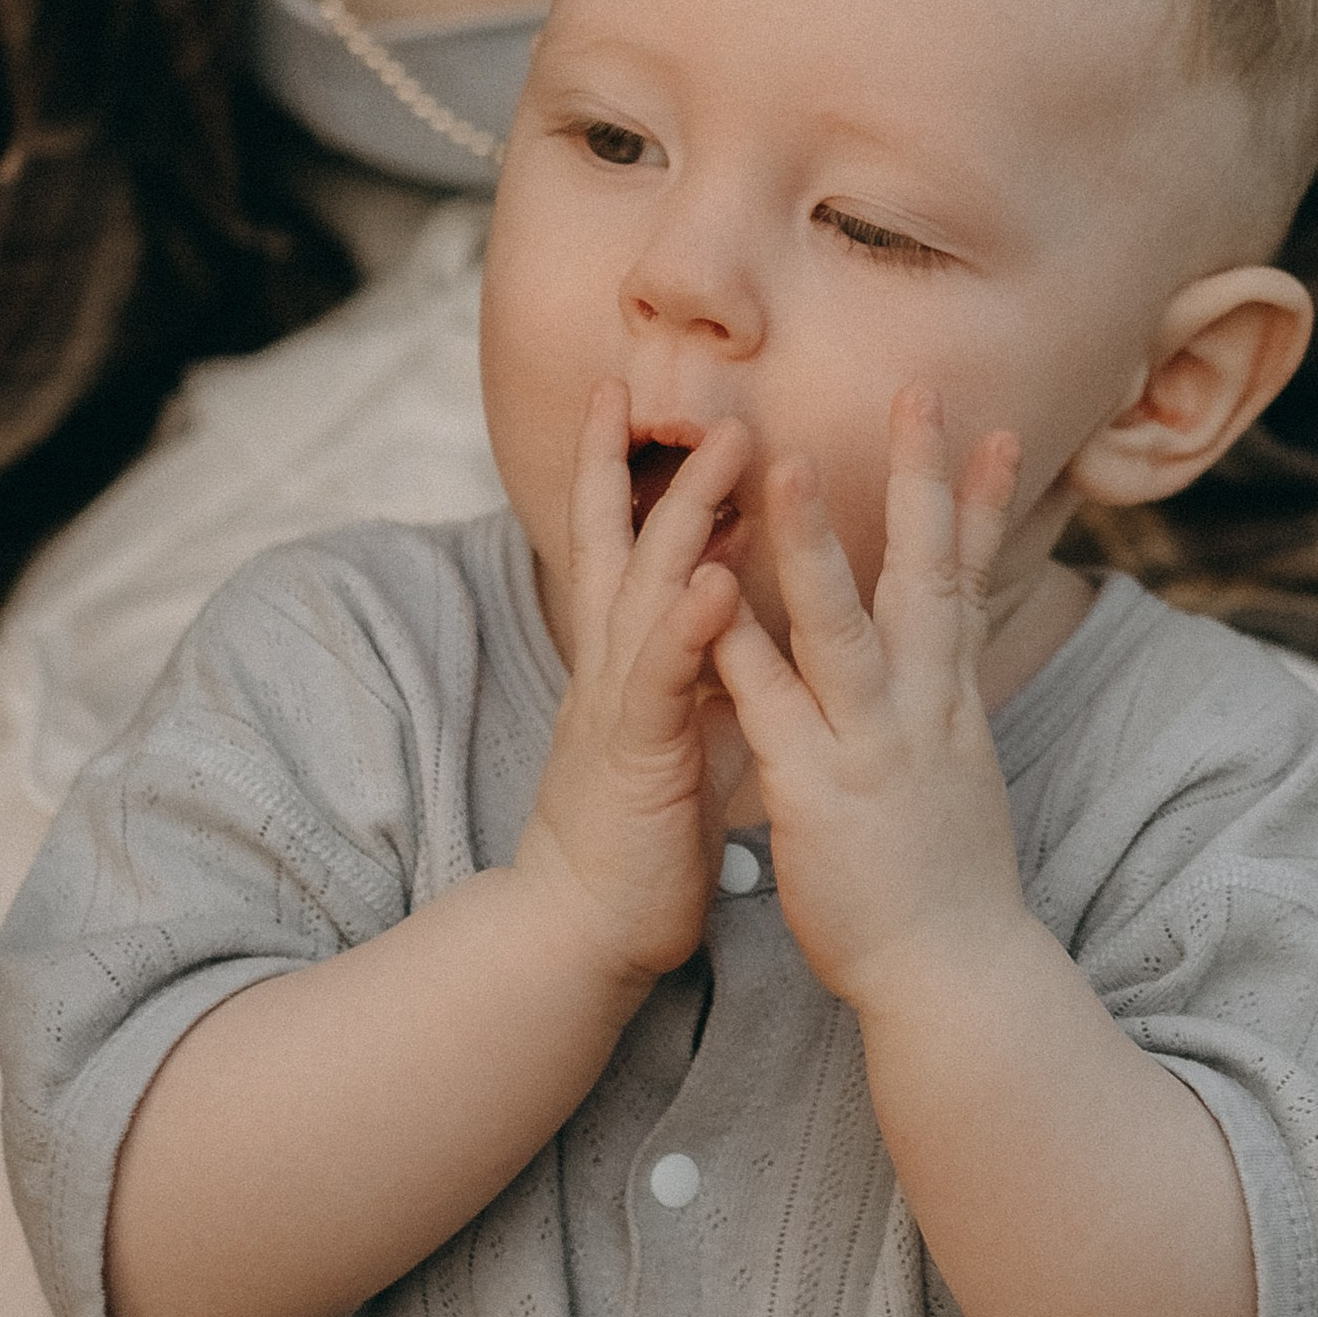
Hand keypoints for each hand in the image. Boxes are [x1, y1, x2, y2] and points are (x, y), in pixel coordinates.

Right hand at [515, 384, 751, 989]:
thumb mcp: (674, 727)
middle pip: (628, 540)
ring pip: (651, 588)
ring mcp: (620, 705)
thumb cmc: (638, 834)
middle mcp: (612, 666)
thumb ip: (695, 660)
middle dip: (661, 462)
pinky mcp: (637, 754)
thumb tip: (729, 599)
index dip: (617, 467)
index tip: (627, 392)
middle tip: (707, 387)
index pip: (618, 543)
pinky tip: (724, 580)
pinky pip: (665, 678)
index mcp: (625, 659)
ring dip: (690, 514)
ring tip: (734, 446)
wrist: (583, 930)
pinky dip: (692, 625)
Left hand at [711, 388, 1025, 1010]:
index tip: (990, 431)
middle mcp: (924, 712)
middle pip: (929, 577)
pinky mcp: (819, 795)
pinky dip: (741, 652)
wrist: (957, 979)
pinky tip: (709, 599)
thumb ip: (946, 719)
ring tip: (786, 466)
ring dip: (814, 546)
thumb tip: (952, 675)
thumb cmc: (948, 891)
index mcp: (952, 706)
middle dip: (924, 483)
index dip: (979, 505)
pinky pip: (772, 711)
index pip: (970, 585)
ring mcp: (873, 750)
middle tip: (924, 392)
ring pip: (844, 630)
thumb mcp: (961, 783)